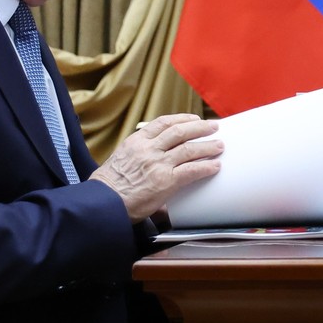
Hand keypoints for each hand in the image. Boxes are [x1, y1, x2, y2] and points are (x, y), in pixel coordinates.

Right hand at [92, 113, 222, 221]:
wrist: (102, 203)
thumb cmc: (107, 186)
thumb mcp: (120, 160)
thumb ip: (138, 156)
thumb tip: (151, 163)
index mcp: (136, 141)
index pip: (163, 123)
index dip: (182, 119)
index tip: (193, 118)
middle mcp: (148, 149)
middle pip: (180, 131)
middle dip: (200, 128)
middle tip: (213, 127)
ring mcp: (158, 164)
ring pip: (189, 149)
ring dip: (208, 146)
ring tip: (219, 146)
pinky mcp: (166, 181)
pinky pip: (192, 170)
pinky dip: (206, 167)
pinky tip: (214, 166)